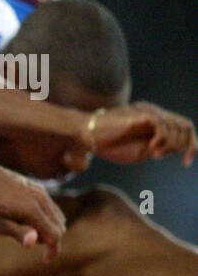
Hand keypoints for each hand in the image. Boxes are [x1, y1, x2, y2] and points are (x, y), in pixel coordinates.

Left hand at [0, 162, 65, 261]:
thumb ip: (18, 232)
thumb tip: (34, 243)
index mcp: (34, 211)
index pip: (55, 235)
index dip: (53, 250)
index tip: (45, 260)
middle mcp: (42, 200)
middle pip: (60, 226)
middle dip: (50, 239)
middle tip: (28, 239)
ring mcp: (41, 192)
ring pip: (58, 215)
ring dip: (49, 228)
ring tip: (26, 229)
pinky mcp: (38, 188)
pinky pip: (51, 206)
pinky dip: (47, 217)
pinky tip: (27, 218)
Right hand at [83, 103, 197, 166]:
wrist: (88, 136)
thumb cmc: (109, 145)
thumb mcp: (139, 151)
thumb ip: (158, 148)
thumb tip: (174, 149)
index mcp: (154, 122)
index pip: (183, 129)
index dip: (190, 146)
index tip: (186, 163)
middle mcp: (155, 114)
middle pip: (185, 125)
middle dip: (189, 145)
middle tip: (183, 162)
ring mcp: (148, 112)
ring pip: (177, 125)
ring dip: (172, 145)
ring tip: (156, 155)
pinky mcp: (141, 115)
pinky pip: (162, 125)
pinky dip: (162, 140)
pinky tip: (152, 149)